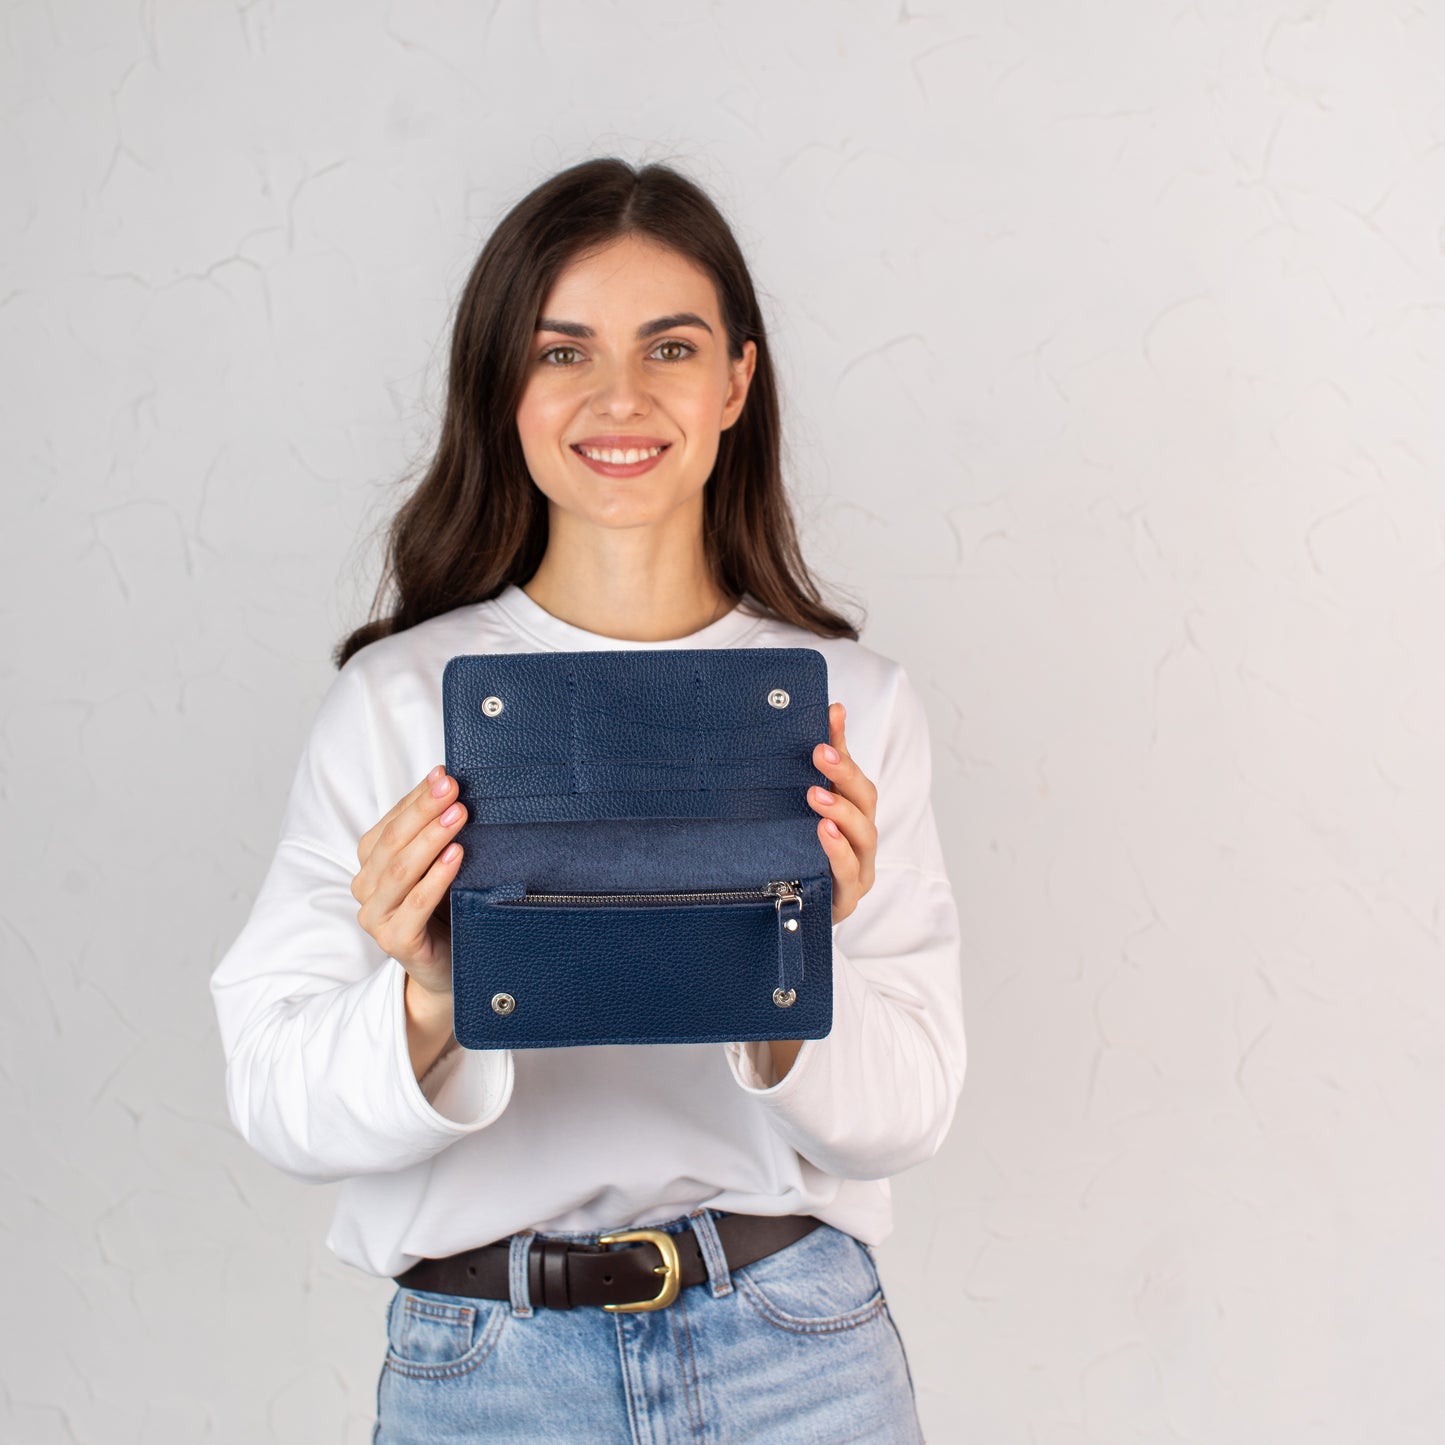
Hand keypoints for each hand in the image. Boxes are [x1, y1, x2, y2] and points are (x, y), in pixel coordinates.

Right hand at [352, 764, 466, 1022]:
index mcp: (372, 864)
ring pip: (401, 869)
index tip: (445, 774)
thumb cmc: (446, 911)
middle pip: (393, 841)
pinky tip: (457, 855)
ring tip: (459, 815)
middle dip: (424, 810)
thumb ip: (437, 831)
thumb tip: (449, 781)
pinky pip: (415, 903)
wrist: (448, 970)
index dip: (417, 797)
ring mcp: (376, 916)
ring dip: (431, 838)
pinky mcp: (394, 940)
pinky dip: (436, 877)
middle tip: (453, 788)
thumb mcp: (440, 865)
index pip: (391, 822)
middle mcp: (367, 888)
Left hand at [808, 702, 876, 925]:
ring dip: (842, 811)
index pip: (851, 770)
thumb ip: (802, 779)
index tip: (832, 712)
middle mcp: (861, 836)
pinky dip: (838, 851)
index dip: (844, 741)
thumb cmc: (801, 860)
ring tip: (816, 795)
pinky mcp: (846, 897)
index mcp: (852, 812)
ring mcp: (858, 867)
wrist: (791, 918)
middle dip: (844, 773)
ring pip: (864, 834)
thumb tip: (804, 729)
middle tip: (820, 752)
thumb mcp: (797, 817)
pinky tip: (823, 834)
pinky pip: (848, 872)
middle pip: (865, 798)